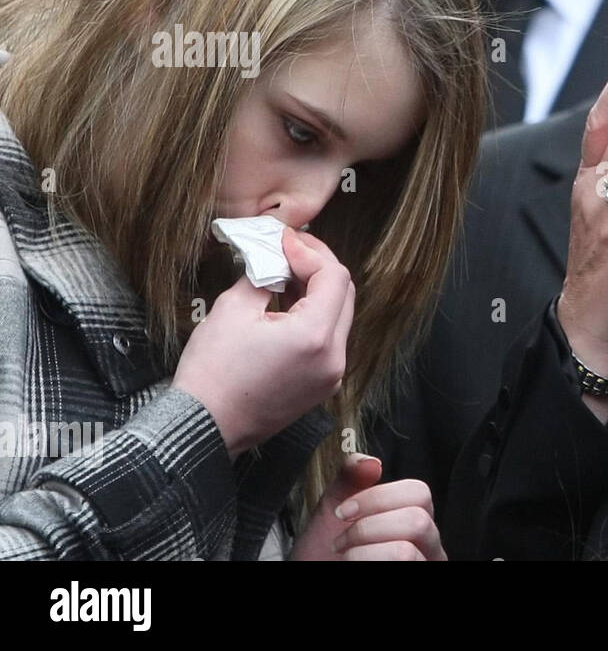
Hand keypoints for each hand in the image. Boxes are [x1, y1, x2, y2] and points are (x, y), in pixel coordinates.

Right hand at [174, 227, 354, 457]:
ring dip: (317, 290)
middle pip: (343, 294)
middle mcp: (334, 357)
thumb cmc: (212, 372)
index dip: (310, 251)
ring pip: (339, 316)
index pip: (333, 277)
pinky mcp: (322, 385)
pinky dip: (315, 316)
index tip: (284, 240)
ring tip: (285, 272)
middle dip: (318, 266)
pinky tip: (288, 303)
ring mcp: (331, 374)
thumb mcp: (233, 309)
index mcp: (316, 337)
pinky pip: (330, 340)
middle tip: (289, 250)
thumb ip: (263, 275)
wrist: (204, 426)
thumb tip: (275, 257)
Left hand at [290, 454, 444, 560]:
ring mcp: (423, 565)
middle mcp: (427, 546)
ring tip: (345, 559)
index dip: (379, 497)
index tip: (343, 511)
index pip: (419, 494)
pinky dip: (364, 563)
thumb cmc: (323, 553)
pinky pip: (399, 565)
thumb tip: (370, 462)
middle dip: (367, 529)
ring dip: (363, 553)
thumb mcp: (332, 510)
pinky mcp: (419, 582)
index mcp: (414, 519)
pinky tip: (354, 568)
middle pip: (418, 521)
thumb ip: (350, 480)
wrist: (314, 572)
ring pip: (406, 552)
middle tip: (340, 541)